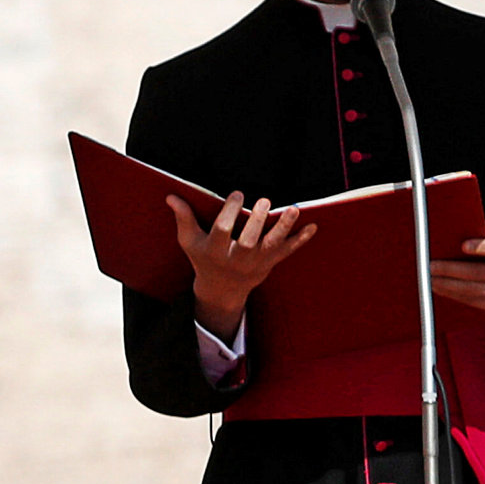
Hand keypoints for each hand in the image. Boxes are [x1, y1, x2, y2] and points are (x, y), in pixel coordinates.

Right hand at [170, 191, 310, 332]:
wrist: (222, 289)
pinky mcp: (270, 263)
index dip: (230, 212)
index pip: (222, 230)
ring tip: (293, 210)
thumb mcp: (190, 241)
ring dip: (284, 228)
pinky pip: (287, 251)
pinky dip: (300, 240)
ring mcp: (255, 262)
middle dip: (258, 221)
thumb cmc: (204, 258)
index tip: (237, 194)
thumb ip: (184, 218)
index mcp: (215, 251)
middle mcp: (236, 258)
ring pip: (272, 245)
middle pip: (249, 240)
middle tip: (264, 201)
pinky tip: (312, 227)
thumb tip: (172, 196)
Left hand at [431, 236, 484, 331]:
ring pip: (471, 290)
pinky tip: (442, 289)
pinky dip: (455, 295)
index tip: (463, 246)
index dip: (480, 247)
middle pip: (476, 273)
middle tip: (430, 267)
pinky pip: (473, 301)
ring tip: (430, 280)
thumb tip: (455, 246)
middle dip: (449, 270)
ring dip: (447, 285)